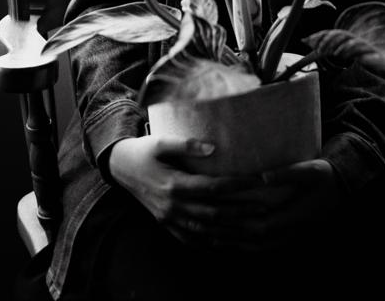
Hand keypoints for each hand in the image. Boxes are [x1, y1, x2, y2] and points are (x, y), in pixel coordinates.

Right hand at [107, 135, 265, 246]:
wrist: (120, 168)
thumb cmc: (144, 151)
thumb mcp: (161, 141)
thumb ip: (186, 144)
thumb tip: (214, 148)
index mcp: (174, 185)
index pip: (214, 187)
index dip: (238, 185)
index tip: (258, 180)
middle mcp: (173, 206)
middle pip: (214, 214)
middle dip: (241, 212)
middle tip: (264, 208)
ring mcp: (169, 219)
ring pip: (206, 231)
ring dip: (231, 231)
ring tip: (253, 228)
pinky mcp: (166, 225)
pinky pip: (192, 239)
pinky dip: (211, 242)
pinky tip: (226, 240)